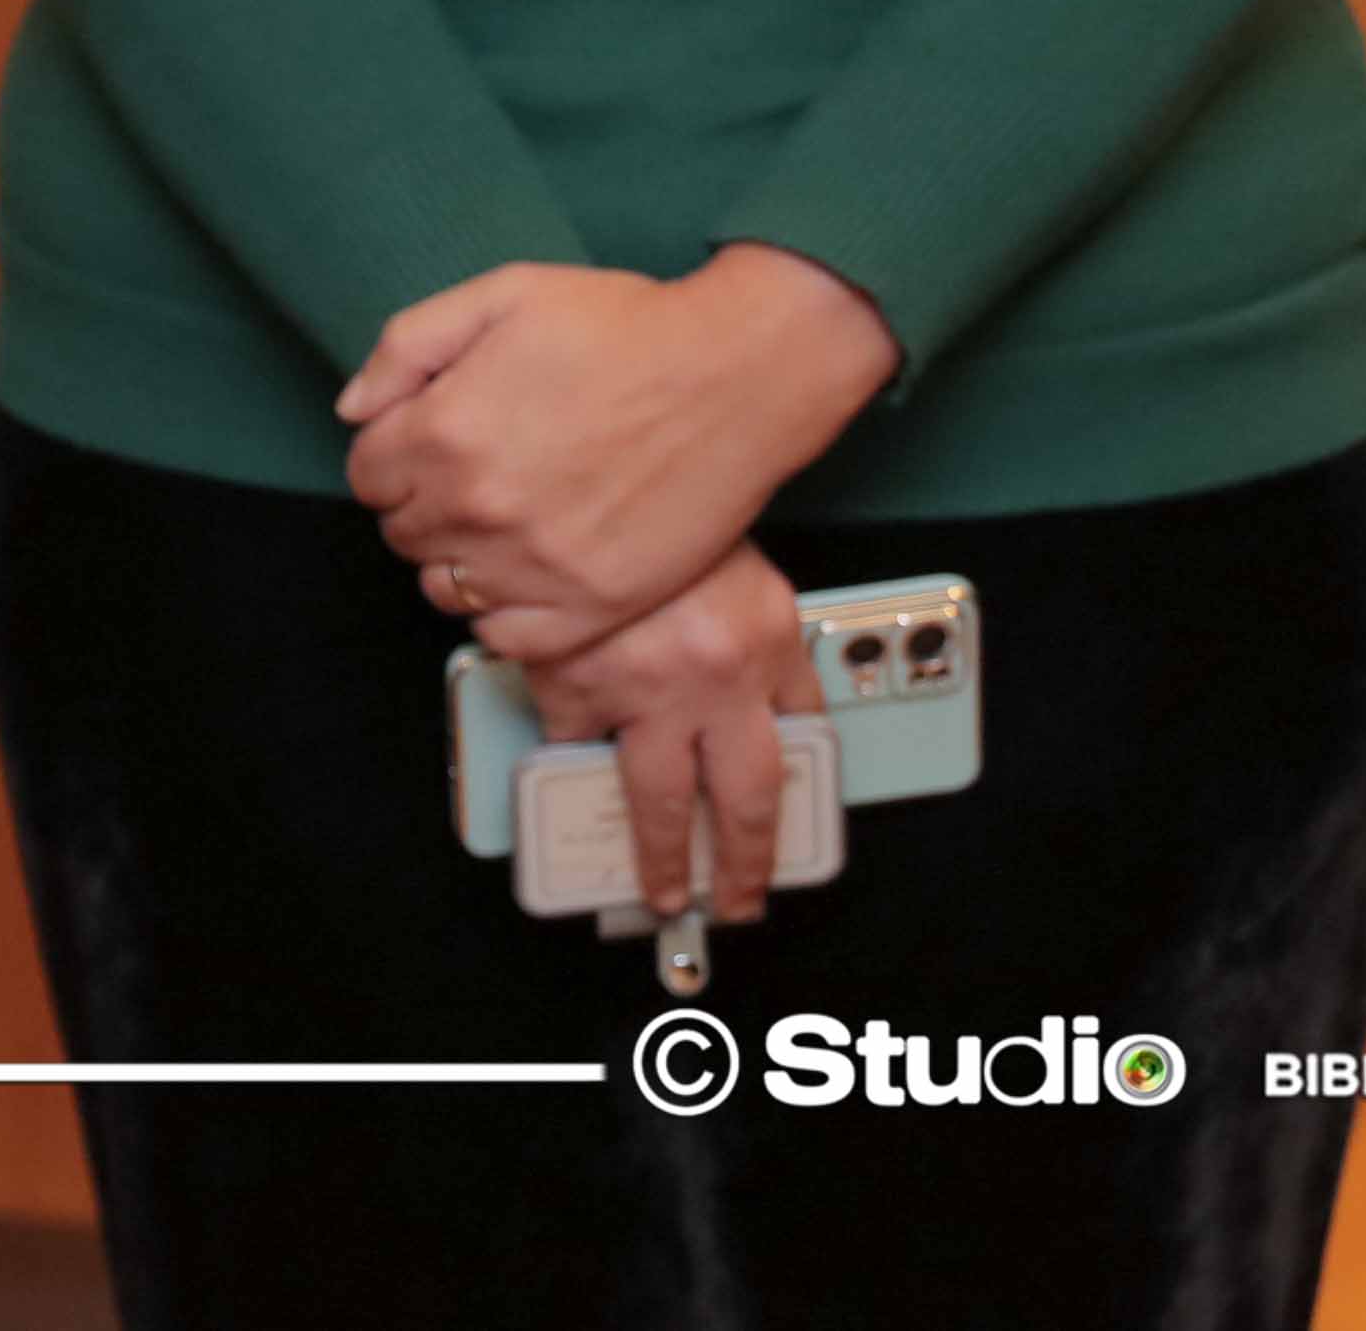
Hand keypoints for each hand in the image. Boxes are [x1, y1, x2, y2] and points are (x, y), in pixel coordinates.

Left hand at [339, 246, 894, 648]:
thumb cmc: (623, 326)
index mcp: (445, 430)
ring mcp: (536, 566)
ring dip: (460, 559)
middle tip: (477, 475)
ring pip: (445, 589)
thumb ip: (407, 347)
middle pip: (403, 533)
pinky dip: (504, 612)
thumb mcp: (501, 296)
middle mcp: (480, 508)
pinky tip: (531, 571)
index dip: (394, 456)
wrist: (736, 373)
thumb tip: (353, 409)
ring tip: (506, 522)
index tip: (431, 443)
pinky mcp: (593, 606)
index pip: (366, 476)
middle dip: (424, 503)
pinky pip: (506, 638)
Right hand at [508, 545, 822, 928]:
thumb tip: (797, 717)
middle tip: (729, 899)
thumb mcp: (755, 579)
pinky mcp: (569, 680)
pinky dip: (571, 747)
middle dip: (737, 866)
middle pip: (737, 804)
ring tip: (657, 886)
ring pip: (653, 799)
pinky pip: (568, 735)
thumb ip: (777, 653)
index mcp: (764, 645)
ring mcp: (638, 686)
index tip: (774, 853)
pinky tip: (574, 756)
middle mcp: (710, 679)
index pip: (795, 754)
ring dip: (657, 855)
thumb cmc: (673, 515)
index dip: (785, 815)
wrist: (596, 467)